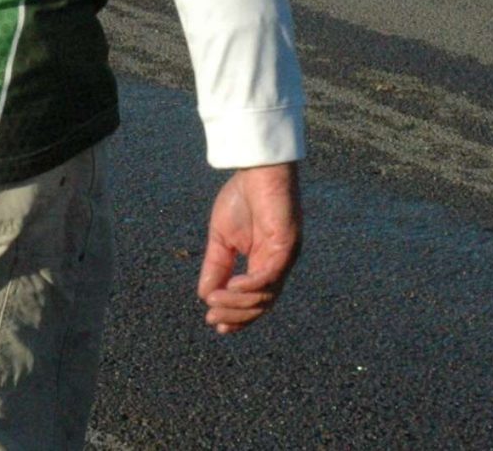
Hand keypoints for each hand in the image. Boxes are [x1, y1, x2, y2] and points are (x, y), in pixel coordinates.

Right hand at [198, 163, 300, 333]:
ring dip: (239, 303)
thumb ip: (217, 267)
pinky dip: (252, 286)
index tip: (215, 325)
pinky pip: (271, 275)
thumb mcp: (222, 238)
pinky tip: (233, 287)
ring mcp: (284, 257)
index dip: (237, 317)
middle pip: (262, 306)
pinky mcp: (287, 246)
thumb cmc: (242, 198)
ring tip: (215, 302)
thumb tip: (205, 296)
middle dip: (236, 316)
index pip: (255, 301)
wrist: (258, 168)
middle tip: (213, 318)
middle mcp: (277, 265)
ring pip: (266, 296)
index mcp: (264, 264)